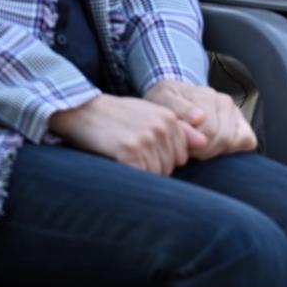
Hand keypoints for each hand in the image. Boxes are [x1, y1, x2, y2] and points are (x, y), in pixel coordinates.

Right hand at [49, 93, 195, 174]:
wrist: (83, 110)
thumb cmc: (117, 116)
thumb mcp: (149, 115)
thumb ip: (178, 129)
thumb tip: (204, 142)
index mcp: (169, 118)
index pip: (181, 156)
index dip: (164, 160)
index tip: (144, 152)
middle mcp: (161, 128)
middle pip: (170, 167)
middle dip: (154, 168)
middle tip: (131, 155)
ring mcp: (145, 139)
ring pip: (157, 174)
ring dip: (141, 173)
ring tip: (124, 157)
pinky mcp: (128, 151)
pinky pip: (141, 176)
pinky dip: (131, 176)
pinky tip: (119, 164)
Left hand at [144, 79, 256, 160]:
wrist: (177, 97)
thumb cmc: (166, 103)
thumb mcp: (162, 100)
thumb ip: (177, 108)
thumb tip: (200, 117)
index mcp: (206, 96)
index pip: (207, 131)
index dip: (191, 145)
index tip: (179, 144)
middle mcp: (225, 102)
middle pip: (220, 138)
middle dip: (201, 150)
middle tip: (187, 149)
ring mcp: (236, 113)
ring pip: (231, 141)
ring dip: (212, 151)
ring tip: (198, 148)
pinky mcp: (243, 124)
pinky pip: (248, 141)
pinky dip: (233, 150)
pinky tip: (215, 149)